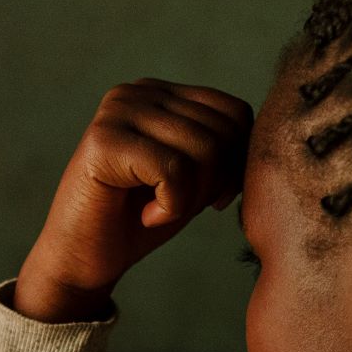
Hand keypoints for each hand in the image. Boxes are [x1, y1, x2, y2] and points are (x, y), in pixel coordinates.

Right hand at [14, 79, 251, 323]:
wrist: (85, 259)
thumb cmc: (141, 219)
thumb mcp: (196, 178)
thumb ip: (224, 150)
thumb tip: (266, 135)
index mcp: (163, 94)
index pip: (236, 113)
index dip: (237, 164)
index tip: (211, 197)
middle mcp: (138, 92)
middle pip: (222, 133)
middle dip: (213, 184)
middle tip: (178, 207)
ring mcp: (118, 112)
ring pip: (202, 151)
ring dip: (190, 198)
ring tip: (160, 210)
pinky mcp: (103, 140)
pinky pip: (173, 171)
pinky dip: (171, 207)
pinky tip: (147, 215)